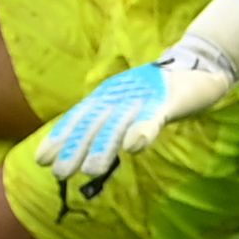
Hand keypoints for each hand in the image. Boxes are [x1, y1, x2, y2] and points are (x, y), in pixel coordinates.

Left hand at [36, 56, 232, 183]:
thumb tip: (88, 154)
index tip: (40, 160)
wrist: (198, 66)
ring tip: (90, 170)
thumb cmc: (158, 92)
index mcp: (107, 98)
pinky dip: (142, 132)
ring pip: (118, 125)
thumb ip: (111, 126)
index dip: (59, 138)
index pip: (78, 118)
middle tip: (59, 173)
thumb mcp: (129, 107)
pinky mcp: (166, 101)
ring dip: (103, 147)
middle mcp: (118, 97)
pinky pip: (152, 118)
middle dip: (74, 148)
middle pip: (92, 124)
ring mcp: (141, 98)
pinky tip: (132, 148)